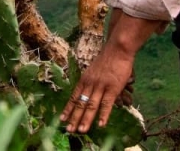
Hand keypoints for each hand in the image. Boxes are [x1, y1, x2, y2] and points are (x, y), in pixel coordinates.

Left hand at [60, 11, 161, 132]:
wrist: (117, 49)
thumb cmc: (107, 60)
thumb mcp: (94, 71)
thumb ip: (91, 83)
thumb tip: (90, 94)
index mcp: (84, 79)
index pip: (73, 97)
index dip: (68, 109)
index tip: (62, 119)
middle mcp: (89, 83)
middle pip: (80, 103)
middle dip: (74, 118)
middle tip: (69, 130)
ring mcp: (100, 86)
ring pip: (91, 105)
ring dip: (86, 119)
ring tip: (81, 130)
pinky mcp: (112, 88)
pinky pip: (106, 104)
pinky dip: (103, 115)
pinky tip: (100, 124)